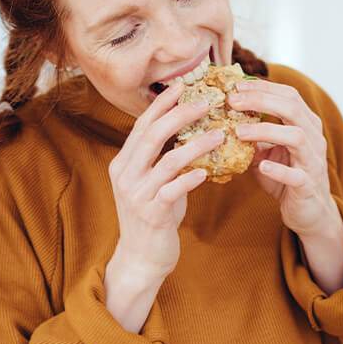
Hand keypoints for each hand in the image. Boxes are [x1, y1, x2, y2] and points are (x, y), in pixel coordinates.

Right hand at [108, 79, 223, 284]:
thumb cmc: (153, 216)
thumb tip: (190, 131)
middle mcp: (125, 175)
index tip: (180, 85)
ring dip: (195, 144)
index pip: (141, 125)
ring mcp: (136, 195)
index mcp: (123, 163)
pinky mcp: (151, 214)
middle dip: (179, 115)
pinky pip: (172, 190)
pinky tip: (206, 172)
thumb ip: (162, 159)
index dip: (161, 104)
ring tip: (219, 134)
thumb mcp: (152, 183)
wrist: (141, 258)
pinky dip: (190, 178)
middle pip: (152, 135)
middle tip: (205, 102)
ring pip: (166, 161)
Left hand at [229, 79, 338, 237]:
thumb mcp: (267, 152)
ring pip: (296, 137)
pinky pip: (296, 175)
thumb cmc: (287, 177)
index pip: (289, 96)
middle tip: (233, 101)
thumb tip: (223, 118)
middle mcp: (313, 138)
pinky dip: (278, 169)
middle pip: (292, 109)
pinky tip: (261, 166)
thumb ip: (252, 136)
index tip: (236, 86)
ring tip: (239, 131)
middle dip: (261, 101)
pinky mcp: (308, 185)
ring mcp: (312, 161)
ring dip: (266, 131)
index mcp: (306, 124)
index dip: (263, 87)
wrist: (309, 211)